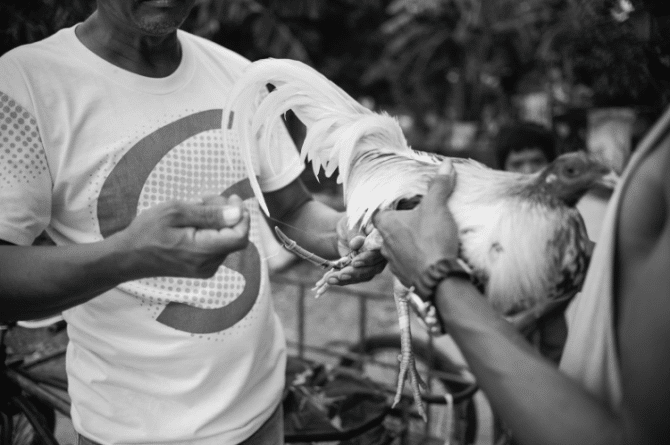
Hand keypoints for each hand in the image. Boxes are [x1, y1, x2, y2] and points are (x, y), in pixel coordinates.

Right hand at [112, 194, 249, 279]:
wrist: (127, 257)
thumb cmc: (147, 232)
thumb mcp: (175, 213)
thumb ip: (209, 214)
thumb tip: (237, 213)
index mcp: (203, 250)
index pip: (240, 236)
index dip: (242, 215)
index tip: (232, 198)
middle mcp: (209, 264)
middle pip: (233, 236)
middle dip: (226, 214)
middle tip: (206, 198)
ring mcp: (205, 269)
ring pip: (225, 240)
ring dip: (217, 220)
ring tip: (195, 207)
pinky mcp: (201, 268)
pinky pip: (215, 246)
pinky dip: (210, 231)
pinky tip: (193, 222)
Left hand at [325, 216, 386, 286]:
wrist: (342, 232)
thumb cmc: (350, 223)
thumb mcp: (351, 223)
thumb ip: (354, 233)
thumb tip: (356, 244)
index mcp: (382, 238)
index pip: (380, 251)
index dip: (368, 258)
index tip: (355, 262)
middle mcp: (382, 253)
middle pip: (375, 267)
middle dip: (357, 272)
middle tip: (341, 274)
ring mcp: (374, 264)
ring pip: (365, 275)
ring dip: (348, 278)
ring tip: (331, 279)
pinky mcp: (364, 270)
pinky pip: (355, 278)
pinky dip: (343, 280)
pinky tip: (330, 279)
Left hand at [372, 159, 457, 288]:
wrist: (438, 279)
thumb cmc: (431, 240)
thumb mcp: (436, 207)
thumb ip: (439, 185)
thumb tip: (446, 164)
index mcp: (386, 224)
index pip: (379, 211)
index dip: (390, 207)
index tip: (402, 204)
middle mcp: (384, 244)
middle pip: (389, 230)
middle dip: (402, 225)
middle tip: (418, 220)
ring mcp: (393, 262)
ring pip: (397, 248)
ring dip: (408, 244)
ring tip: (426, 238)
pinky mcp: (404, 277)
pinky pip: (407, 264)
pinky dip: (415, 260)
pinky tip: (429, 256)